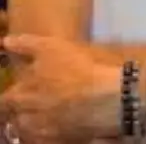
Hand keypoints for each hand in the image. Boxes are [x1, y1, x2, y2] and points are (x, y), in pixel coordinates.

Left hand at [0, 35, 120, 141]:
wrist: (104, 100)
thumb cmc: (76, 70)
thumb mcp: (52, 48)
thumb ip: (27, 45)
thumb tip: (6, 41)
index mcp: (20, 94)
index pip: (6, 98)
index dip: (11, 93)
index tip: (18, 90)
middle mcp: (26, 116)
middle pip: (16, 117)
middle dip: (21, 110)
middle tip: (35, 102)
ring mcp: (43, 131)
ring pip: (30, 129)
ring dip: (34, 122)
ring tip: (47, 114)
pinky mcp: (61, 140)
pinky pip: (48, 139)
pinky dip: (50, 133)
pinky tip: (61, 124)